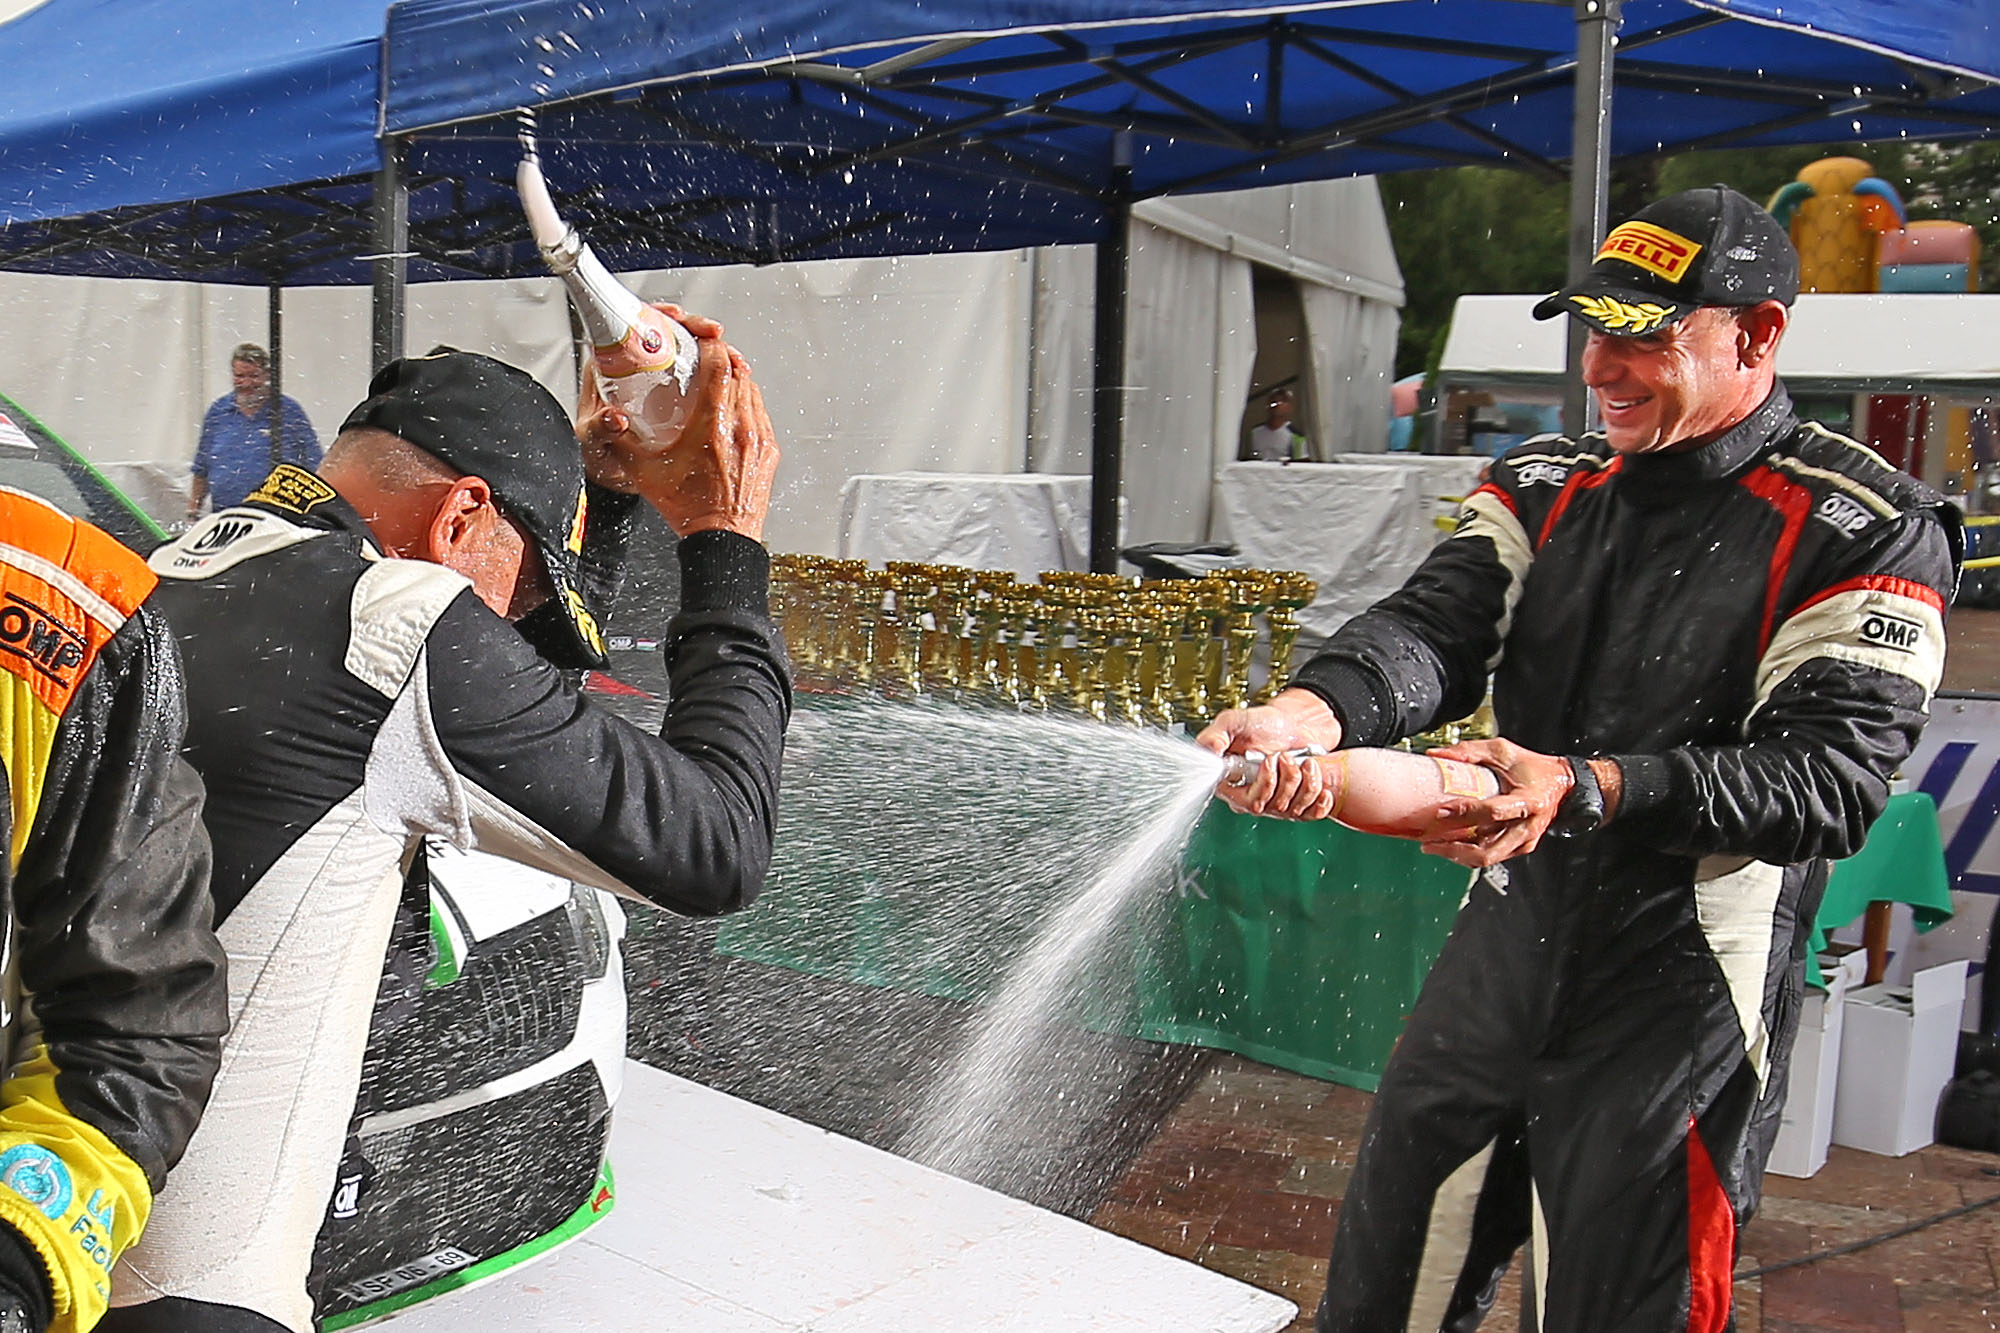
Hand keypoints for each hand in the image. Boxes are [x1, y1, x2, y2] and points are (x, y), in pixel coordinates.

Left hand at [575, 303, 725, 492]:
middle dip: (695, 329)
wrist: (614, 478)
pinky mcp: (677, 397)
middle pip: (669, 335)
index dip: (656, 316)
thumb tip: (616, 419)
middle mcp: (637, 369)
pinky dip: (720, 376)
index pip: (635, 328)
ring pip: (688, 354)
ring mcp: (659, 382)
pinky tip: (736, 379)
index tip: (676, 317)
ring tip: (733, 358)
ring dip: (714, 351)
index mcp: (611, 368)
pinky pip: (700, 378)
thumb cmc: (599, 456)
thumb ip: (600, 429)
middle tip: (713, 334)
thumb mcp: (594, 442)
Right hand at [579, 305, 779, 539]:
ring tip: (718, 377)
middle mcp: (740, 427)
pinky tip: (732, 407)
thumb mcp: (644, 472)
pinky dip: (747, 402)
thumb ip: (622, 442)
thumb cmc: (689, 509)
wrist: (722, 539)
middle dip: (722, 357)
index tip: (699, 339)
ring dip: (736, 379)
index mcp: (711, 425)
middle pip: (738, 372)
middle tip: (706, 354)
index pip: (719, 365)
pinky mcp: (768, 450)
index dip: (709, 345)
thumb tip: (609, 421)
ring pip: (752, 390)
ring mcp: (759, 438)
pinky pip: (760, 413)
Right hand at [1197, 688, 1342, 814]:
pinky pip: (1310, 815)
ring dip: (1304, 781)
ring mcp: (1274, 805)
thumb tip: (1209, 750)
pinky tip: (1321, 786)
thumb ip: (1216, 734)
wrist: (1292, 724)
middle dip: (1281, 778)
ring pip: (1289, 809)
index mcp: (1230, 783)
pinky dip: (1319, 801)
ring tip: (1304, 761)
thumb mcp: (1234, 721)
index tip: (1268, 762)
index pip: (1238, 800)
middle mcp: (1251, 798)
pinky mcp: (1297, 806)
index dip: (1259, 783)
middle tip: (1283, 755)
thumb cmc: (1262, 724)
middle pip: (1265, 805)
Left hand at [1416, 737, 1571, 867]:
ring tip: (1434, 846)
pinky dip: (1468, 854)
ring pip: (1487, 858)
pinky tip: (1451, 846)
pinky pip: (1491, 857)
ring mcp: (1524, 841)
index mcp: (1528, 801)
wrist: (1560, 783)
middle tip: (1429, 842)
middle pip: (1487, 850)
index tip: (1441, 811)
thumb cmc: (1533, 767)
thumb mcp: (1503, 752)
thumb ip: (1470, 752)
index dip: (1465, 813)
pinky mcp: (1520, 847)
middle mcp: (1527, 826)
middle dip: (1453, 849)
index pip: (1492, 812)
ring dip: (1457, 855)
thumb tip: (1437, 755)